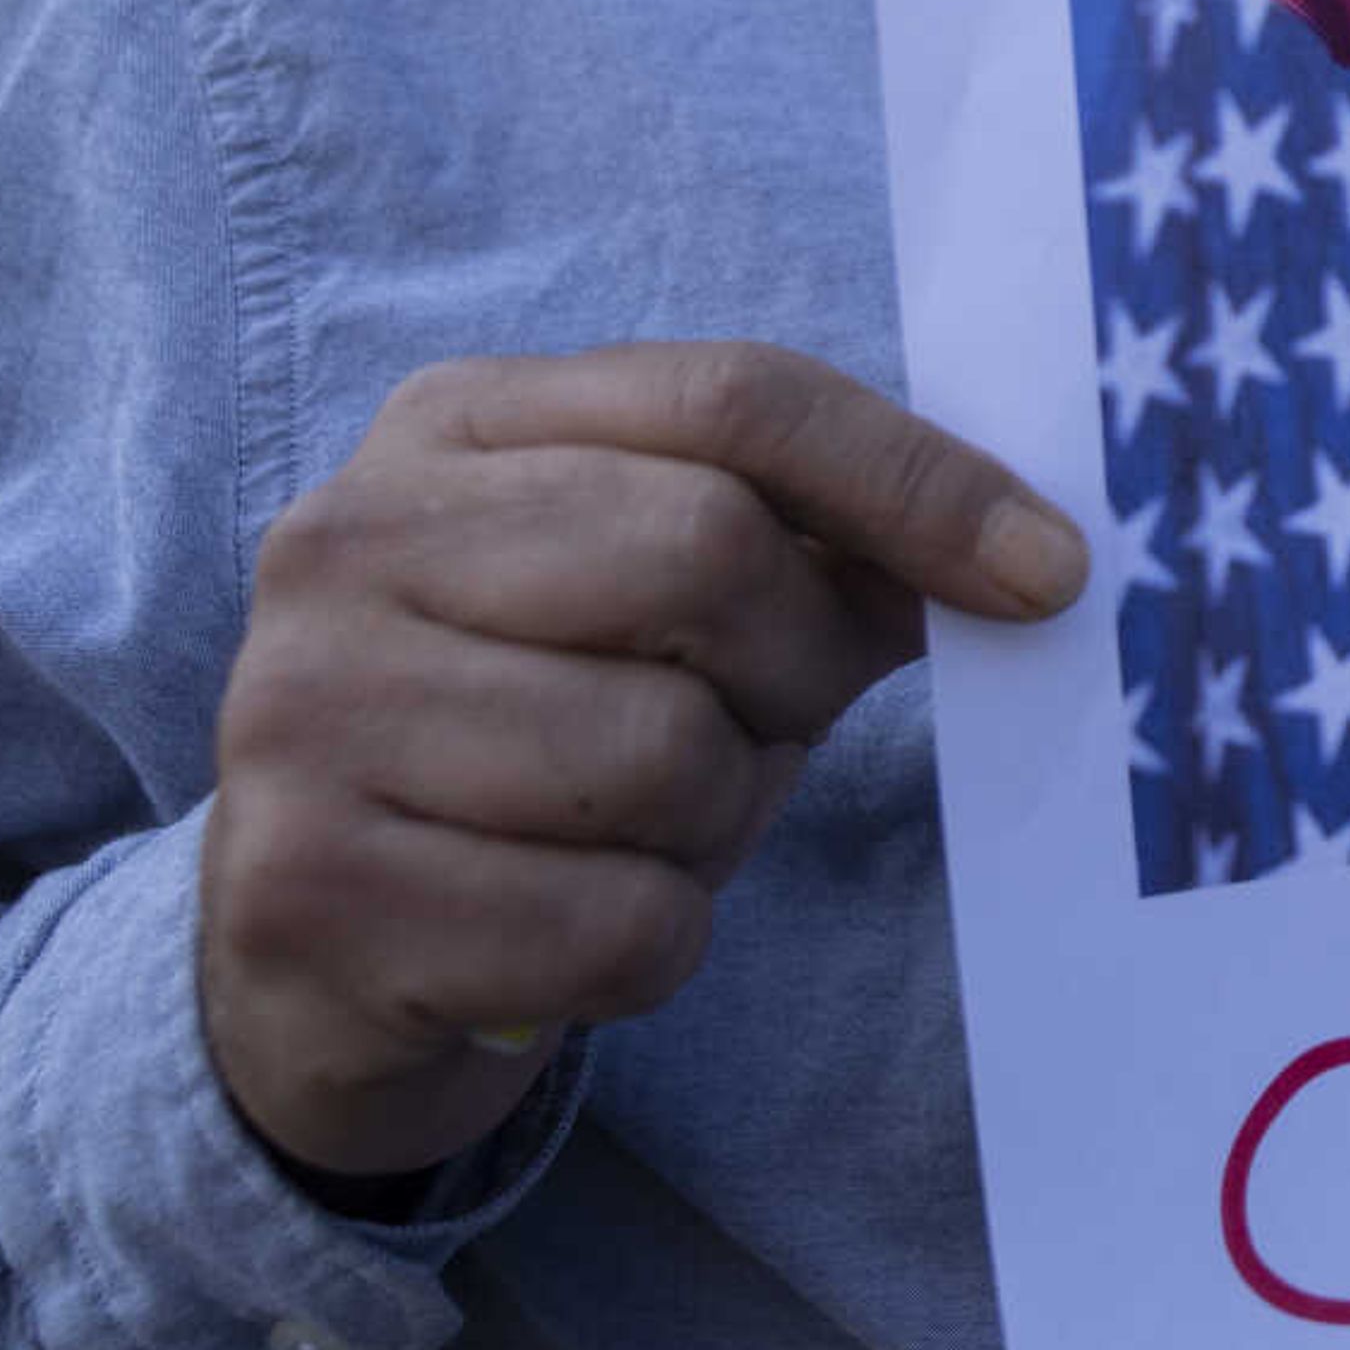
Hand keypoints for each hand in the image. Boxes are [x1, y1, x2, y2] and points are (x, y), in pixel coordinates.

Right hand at [204, 343, 1090, 1180]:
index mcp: (453, 424)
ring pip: (665, 756)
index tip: (1049, 570)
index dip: (915, 480)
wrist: (326, 952)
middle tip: (760, 729)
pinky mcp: (306, 892)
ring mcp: (300, 711)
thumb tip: (1031, 556)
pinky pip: (616, 925)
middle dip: (793, 670)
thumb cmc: (549, 744)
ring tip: (628, 830)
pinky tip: (565, 928)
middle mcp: (347, 541)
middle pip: (708, 556)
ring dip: (710, 823)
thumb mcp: (675, 613)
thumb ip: (823, 553)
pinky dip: (649, 945)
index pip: (736, 397)